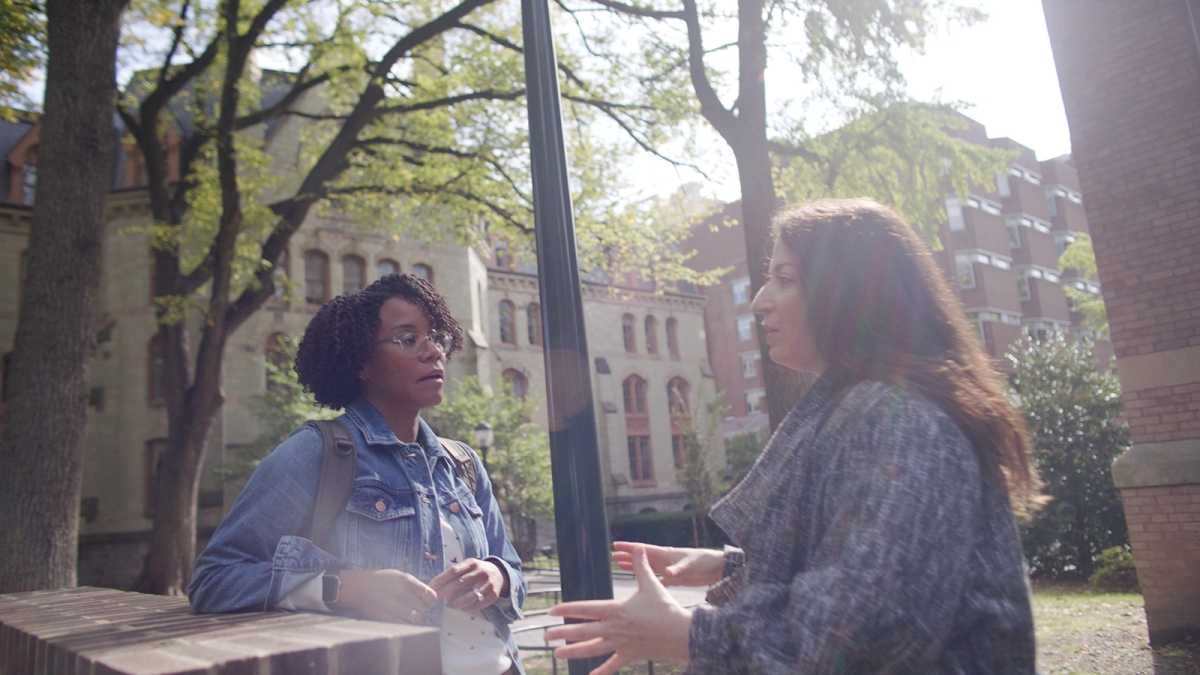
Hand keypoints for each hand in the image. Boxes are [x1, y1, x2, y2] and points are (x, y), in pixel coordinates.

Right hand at [336, 569, 437, 623]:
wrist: (358, 587)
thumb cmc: (381, 580)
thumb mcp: (400, 576)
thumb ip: (415, 585)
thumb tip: (430, 597)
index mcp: (407, 581)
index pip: (430, 595)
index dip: (430, 600)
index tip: (426, 601)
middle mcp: (402, 594)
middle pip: (424, 609)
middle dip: (422, 609)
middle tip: (414, 607)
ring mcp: (394, 607)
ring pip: (416, 618)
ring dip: (414, 617)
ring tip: (406, 612)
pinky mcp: (387, 619)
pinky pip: (405, 625)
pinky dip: (406, 623)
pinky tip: (400, 618)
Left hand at [429, 557, 506, 611]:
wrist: (499, 574)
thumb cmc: (476, 571)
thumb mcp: (467, 567)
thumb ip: (454, 575)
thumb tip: (439, 589)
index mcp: (472, 563)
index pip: (453, 570)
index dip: (441, 579)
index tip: (430, 588)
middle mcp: (481, 572)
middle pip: (459, 583)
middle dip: (445, 592)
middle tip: (435, 598)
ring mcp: (488, 584)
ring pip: (469, 596)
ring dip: (456, 603)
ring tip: (449, 604)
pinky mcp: (493, 595)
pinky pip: (478, 605)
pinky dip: (468, 608)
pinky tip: (462, 608)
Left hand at [546, 545, 692, 674]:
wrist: (681, 633)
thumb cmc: (666, 608)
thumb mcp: (652, 584)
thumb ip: (642, 566)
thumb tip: (639, 547)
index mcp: (617, 610)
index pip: (586, 609)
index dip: (567, 609)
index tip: (552, 611)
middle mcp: (615, 628)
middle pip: (583, 631)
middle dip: (563, 633)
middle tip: (546, 636)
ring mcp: (621, 644)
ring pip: (592, 649)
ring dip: (574, 652)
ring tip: (557, 654)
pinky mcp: (630, 655)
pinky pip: (612, 665)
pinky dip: (601, 671)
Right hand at [612, 541, 724, 586]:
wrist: (716, 568)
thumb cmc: (704, 562)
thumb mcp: (690, 566)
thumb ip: (678, 570)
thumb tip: (666, 573)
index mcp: (666, 554)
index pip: (644, 549)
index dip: (629, 547)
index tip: (616, 545)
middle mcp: (665, 560)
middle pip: (642, 558)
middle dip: (627, 556)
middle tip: (612, 556)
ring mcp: (668, 568)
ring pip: (647, 567)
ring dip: (634, 567)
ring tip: (620, 565)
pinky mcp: (674, 578)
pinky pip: (657, 579)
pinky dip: (648, 580)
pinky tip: (641, 583)